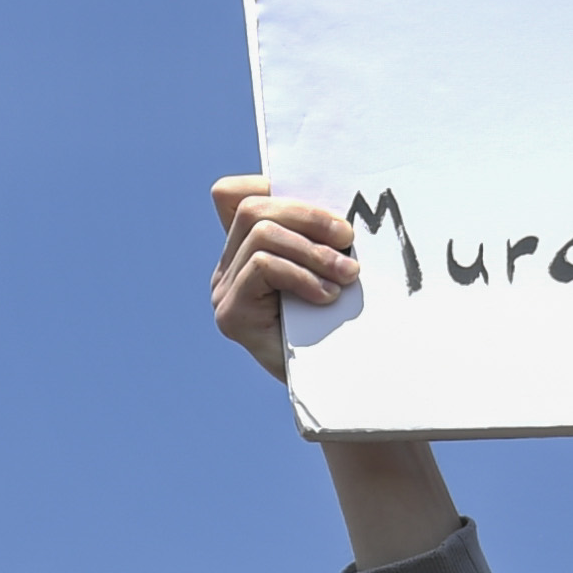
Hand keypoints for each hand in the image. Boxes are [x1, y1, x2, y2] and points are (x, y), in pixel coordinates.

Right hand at [211, 174, 359, 378]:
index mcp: (245, 250)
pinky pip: (262, 266)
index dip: (269, 184)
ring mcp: (224, 292)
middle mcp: (227, 268)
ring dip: (312, 250)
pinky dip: (301, 274)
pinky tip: (326, 296)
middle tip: (348, 239)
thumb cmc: (339, 324)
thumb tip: (333, 201)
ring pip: (260, 235)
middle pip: (251, 208)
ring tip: (346, 275)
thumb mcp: (327, 267)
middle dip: (307, 216)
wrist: (338, 388)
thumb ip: (315, 235)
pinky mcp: (231, 314)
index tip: (315, 207)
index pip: (233, 194)